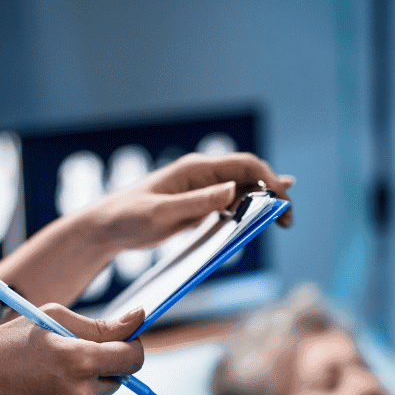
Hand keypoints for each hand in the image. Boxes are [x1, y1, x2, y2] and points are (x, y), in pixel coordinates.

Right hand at [0, 306, 145, 394]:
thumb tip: (140, 318)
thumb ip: (100, 325)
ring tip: (46, 382)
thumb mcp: (49, 321)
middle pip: (117, 381)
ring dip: (83, 391)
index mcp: (80, 360)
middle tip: (64, 362)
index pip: (133, 357)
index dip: (130, 347)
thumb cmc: (6, 347)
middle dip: (100, 369)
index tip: (121, 344)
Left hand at [77, 152, 294, 252]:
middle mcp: (202, 175)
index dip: (269, 180)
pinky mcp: (197, 205)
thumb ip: (196, 203)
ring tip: (284, 223)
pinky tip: (264, 216)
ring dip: (264, 204)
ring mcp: (201, 190)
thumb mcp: (161, 213)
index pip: (244, 165)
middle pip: (249, 176)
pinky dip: (249, 210)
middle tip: (288, 220)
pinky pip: (230, 204)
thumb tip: (232, 190)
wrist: (106, 228)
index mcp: (195, 169)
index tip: (283, 201)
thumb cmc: (127, 217)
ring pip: (243, 190)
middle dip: (273, 194)